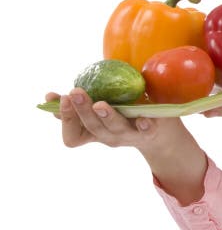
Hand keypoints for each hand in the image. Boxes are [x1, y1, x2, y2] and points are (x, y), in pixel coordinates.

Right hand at [45, 88, 184, 153]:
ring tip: (100, 104)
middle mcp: (109, 137)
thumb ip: (81, 104)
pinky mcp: (150, 131)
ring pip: (113, 129)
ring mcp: (129, 136)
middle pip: (92, 128)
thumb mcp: (101, 109)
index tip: (58, 97)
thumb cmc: (126, 114)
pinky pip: (146, 131)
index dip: (64, 119)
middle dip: (81, 110)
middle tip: (74, 93)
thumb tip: (50, 97)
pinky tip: (142, 119)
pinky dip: (144, 126)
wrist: (163, 131)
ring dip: (106, 116)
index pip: (72, 136)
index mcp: (95, 132)